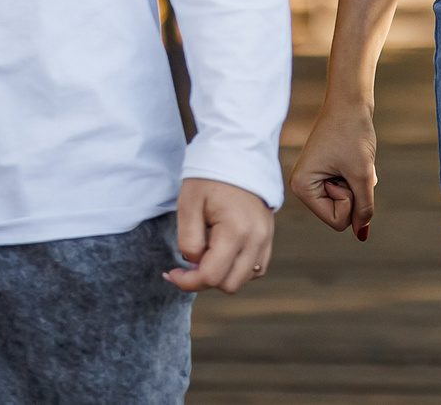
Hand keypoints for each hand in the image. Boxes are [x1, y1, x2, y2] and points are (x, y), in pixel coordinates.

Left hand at [164, 177, 274, 292]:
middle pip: (229, 284)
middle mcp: (256, 238)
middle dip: (204, 280)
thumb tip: (194, 264)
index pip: (211, 276)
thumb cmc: (210, 178)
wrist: (238, 155)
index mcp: (236, 230)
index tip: (172, 273)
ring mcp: (266, 238)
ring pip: (244, 279)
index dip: (187, 282)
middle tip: (188, 265)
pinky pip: (256, 269)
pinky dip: (238, 269)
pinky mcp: (268, 236)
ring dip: (222, 276)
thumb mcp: (189, 205)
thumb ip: (188, 240)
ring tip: (206, 257)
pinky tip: (223, 255)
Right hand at [288, 96, 377, 240]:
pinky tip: (354, 157)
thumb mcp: (363, 174)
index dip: (352, 201)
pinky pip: (349, 187)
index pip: (337, 221)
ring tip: (351, 158)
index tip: (347, 173)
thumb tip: (361, 233)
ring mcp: (314, 179)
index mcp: (302, 189)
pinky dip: (358, 176)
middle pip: (341, 213)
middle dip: (355, 192)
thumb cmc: (353, 134)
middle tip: (350, 164)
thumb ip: (364, 207)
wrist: (351, 101)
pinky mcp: (325, 172)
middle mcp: (303, 186)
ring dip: (358, 182)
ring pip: (348, 200)